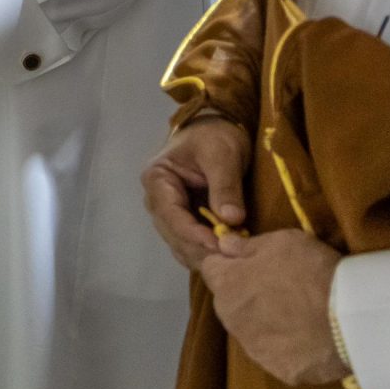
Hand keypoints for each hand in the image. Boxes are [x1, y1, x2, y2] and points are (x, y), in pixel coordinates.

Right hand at [142, 113, 252, 271]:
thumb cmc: (215, 135)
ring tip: (233, 259)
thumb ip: (225, 185)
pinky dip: (208, 253)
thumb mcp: (222, 154)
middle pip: (173, 234)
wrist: (218, 129)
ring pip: (181, 245)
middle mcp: (157, 201)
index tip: (219, 245)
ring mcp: (170, 214)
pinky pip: (192, 245)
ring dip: (204, 255)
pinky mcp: (186, 222)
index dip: (192, 234)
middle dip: (200, 249)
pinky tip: (229, 255)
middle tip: (231, 258)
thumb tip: (231, 220)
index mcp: (157, 179)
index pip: (170, 214)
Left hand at [198, 228, 346, 385]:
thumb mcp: (281, 241)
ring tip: (299, 314)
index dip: (230, 263)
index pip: (212, 269)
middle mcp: (231, 319)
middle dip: (246, 294)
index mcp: (226, 284)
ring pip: (250, 330)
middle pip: (230, 302)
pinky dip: (287, 347)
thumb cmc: (313, 271)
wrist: (350, 319)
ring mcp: (253, 348)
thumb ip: (247, 246)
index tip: (252, 263)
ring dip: (265, 322)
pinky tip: (308, 337)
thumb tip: (225, 247)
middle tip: (282, 289)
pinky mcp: (277, 370)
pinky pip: (275, 355)